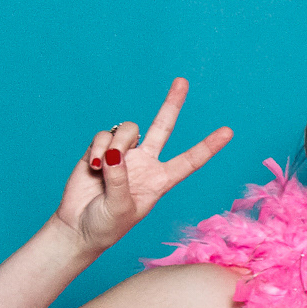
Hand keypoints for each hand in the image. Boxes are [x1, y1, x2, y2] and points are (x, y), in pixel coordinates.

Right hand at [52, 78, 232, 254]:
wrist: (78, 227)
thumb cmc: (106, 225)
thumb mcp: (120, 208)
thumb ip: (119, 180)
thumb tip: (115, 153)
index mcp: (161, 180)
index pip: (190, 160)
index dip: (208, 146)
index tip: (228, 131)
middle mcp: (146, 163)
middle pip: (162, 126)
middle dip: (172, 103)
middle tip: (182, 80)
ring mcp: (123, 155)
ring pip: (128, 129)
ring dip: (115, 144)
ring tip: (101, 167)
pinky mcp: (99, 150)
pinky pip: (103, 136)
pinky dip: (97, 147)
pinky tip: (90, 166)